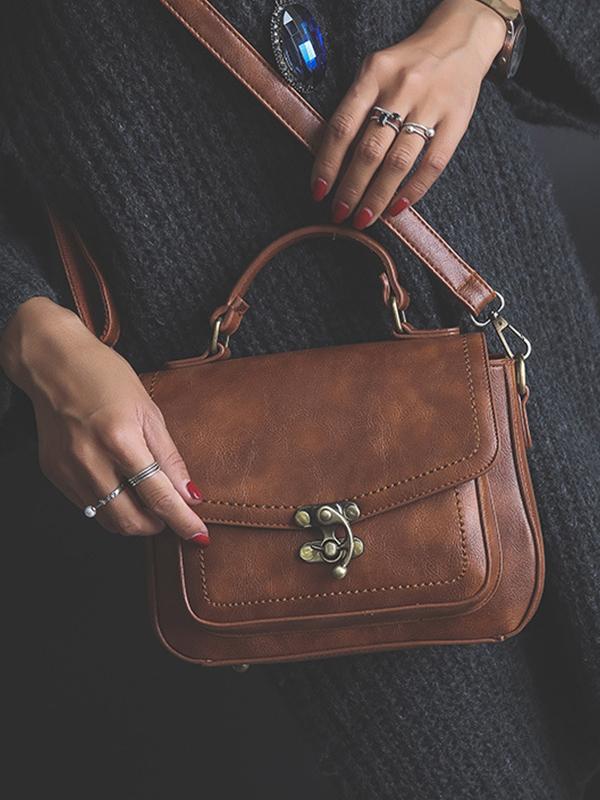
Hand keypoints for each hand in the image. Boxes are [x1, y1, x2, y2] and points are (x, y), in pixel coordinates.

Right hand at [0, 298, 208, 544]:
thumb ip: (169, 456)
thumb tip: (191, 494)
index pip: (158, 495)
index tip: (200, 535)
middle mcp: (90, 460)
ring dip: (136, 521)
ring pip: (108, 520)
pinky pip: (89, 507)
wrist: (54, 364)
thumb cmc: (107, 378)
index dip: (182, 520)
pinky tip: (123, 491)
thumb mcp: (149, 410)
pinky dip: (112, 508)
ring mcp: (69, 471)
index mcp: (120, 438)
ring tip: (150, 505)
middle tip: (173, 516)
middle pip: (131, 520)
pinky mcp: (55, 475)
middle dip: (158, 526)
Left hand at [311, 0, 515, 226]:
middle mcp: (401, 87)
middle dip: (351, 189)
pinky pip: (432, 163)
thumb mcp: (374, 71)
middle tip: (340, 213)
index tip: (319, 192)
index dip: (327, 164)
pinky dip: (413, 190)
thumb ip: (355, 108)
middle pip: (369, 150)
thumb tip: (331, 159)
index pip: (342, 127)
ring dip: (377, 196)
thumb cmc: (408, 64)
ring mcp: (431, 103)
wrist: (460, 39)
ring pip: (398, 161)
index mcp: (373, 74)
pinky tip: (396, 208)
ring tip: (364, 218)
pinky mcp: (457, 119)